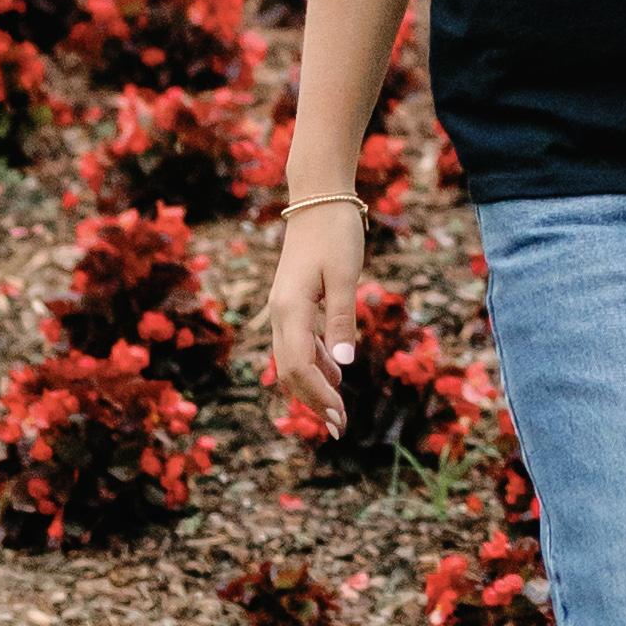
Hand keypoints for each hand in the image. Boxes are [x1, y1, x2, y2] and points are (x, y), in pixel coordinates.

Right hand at [264, 197, 367, 408]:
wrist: (318, 197)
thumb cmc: (336, 233)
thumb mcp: (346, 275)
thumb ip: (342, 319)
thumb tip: (344, 365)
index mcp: (290, 310)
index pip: (301, 368)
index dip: (319, 398)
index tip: (341, 420)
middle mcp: (280, 313)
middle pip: (291, 371)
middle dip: (313, 401)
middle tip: (339, 428)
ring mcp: (283, 308)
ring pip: (292, 360)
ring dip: (313, 386)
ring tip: (336, 410)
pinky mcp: (292, 301)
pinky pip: (298, 342)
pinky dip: (314, 362)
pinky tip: (334, 372)